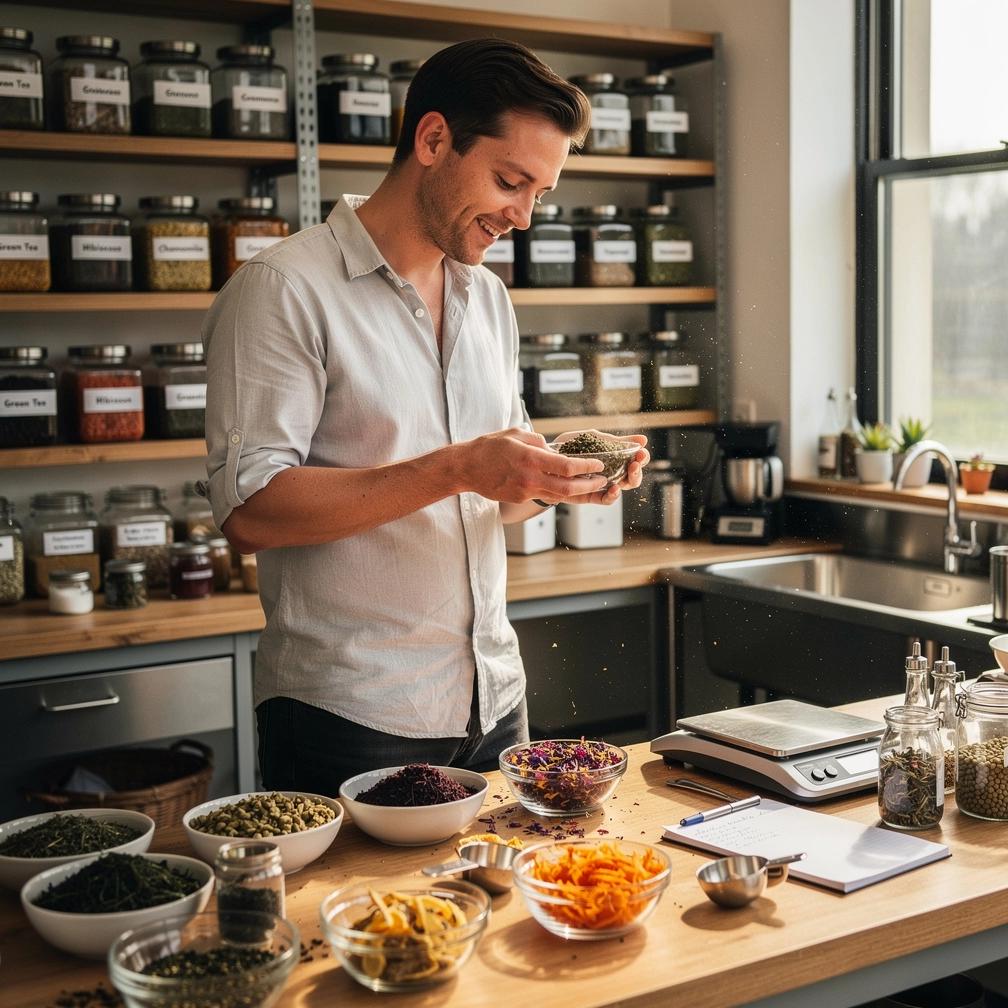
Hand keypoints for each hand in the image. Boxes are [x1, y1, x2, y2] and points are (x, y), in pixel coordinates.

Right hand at [461, 427, 608, 503]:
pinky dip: (554, 490)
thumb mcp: (515, 434)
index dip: (587, 467)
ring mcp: (524, 491)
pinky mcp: (519, 499)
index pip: (567, 466)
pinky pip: (542, 495)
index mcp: (531, 458)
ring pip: (557, 495)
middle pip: (568, 488)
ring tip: (587, 484)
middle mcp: (529, 478)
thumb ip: (538, 441)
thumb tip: (553, 449)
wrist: (466, 468)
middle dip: (588, 485)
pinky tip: (560, 484)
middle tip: (601, 480)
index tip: (599, 464)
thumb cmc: (489, 447)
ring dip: (575, 491)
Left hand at [546, 430, 650, 505]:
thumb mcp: (594, 438)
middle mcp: (611, 473)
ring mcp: (601, 485)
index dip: (641, 458)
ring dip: (629, 480)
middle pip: (632, 477)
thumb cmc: (570, 446)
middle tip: (637, 462)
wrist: (544, 457)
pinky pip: (604, 500)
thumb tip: (643, 439)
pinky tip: (614, 488)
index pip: (635, 461)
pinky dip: (611, 496)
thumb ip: (617, 441)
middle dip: (638, 469)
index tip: (642, 451)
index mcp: (614, 459)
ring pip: (622, 488)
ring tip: (629, 471)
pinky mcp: (589, 495)